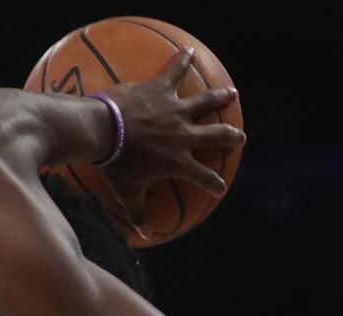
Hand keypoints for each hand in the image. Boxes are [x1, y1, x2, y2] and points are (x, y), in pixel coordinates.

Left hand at [98, 47, 244, 227]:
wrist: (102, 131)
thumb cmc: (114, 165)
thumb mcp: (125, 192)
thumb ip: (137, 213)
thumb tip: (143, 236)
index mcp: (178, 162)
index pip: (203, 177)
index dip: (214, 184)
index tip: (219, 188)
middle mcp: (184, 135)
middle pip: (216, 136)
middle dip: (231, 137)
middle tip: (240, 138)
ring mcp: (175, 111)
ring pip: (206, 102)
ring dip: (221, 97)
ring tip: (233, 93)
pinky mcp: (161, 90)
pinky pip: (175, 72)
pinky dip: (183, 61)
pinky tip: (189, 51)